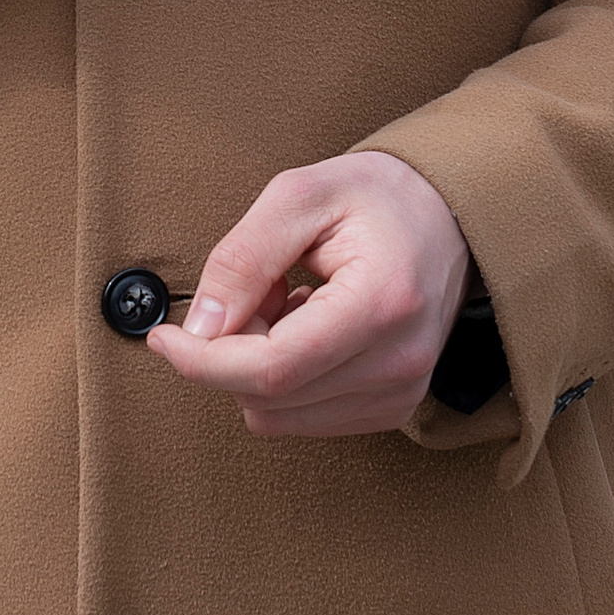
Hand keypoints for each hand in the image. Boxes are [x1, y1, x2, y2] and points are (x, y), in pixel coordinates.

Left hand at [143, 150, 471, 439]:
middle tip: (257, 287)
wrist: (448, 215)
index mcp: (382, 303)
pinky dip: (284, 379)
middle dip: (231, 350)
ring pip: (279, 416)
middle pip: (269, 396)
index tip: (165, 335)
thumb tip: (201, 328)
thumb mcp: (300, 196)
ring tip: (289, 302)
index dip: (202, 361)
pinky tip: (308, 328)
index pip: (272, 369)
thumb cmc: (377, 197)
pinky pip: (303, 418)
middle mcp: (400, 362)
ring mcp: (402, 392)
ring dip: (258, 365)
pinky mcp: (394, 406)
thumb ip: (243, 258)